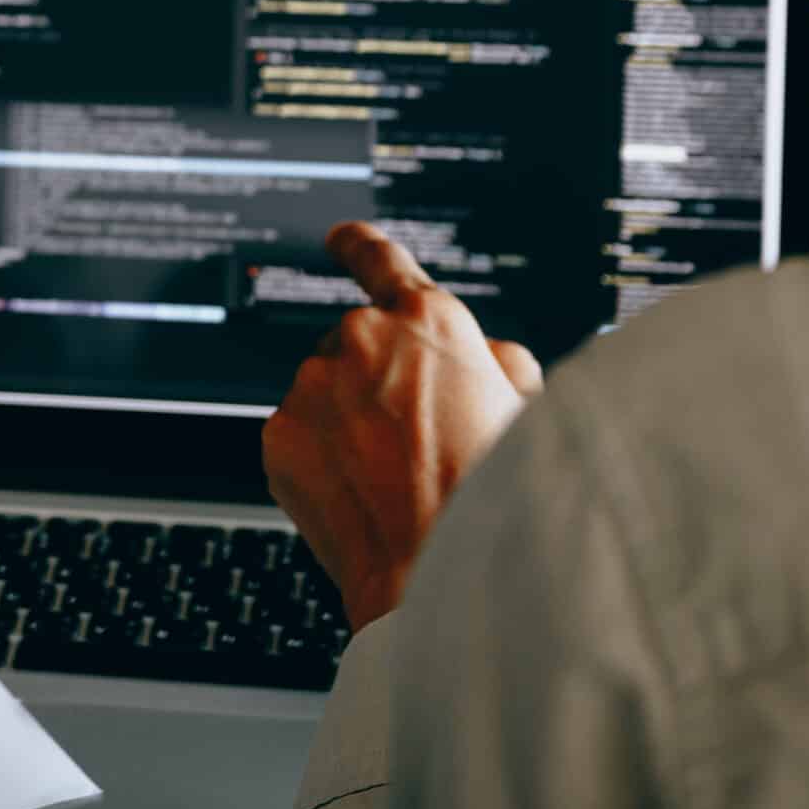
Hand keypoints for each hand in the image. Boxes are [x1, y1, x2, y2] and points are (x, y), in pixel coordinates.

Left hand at [262, 223, 544, 632]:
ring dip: (349, 424)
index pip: (383, 261)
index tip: (342, 237)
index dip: (361, 247)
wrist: (444, 570)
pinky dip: (322, 461)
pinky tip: (362, 497)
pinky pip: (300, 437)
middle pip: (357, 346)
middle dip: (377, 382)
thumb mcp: (529, 409)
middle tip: (417, 444)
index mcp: (429, 320)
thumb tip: (487, 355)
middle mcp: (362, 339)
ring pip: (327, 395)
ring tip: (397, 481)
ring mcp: (313, 386)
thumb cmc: (500, 496)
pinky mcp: (279, 434)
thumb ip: (499, 362)